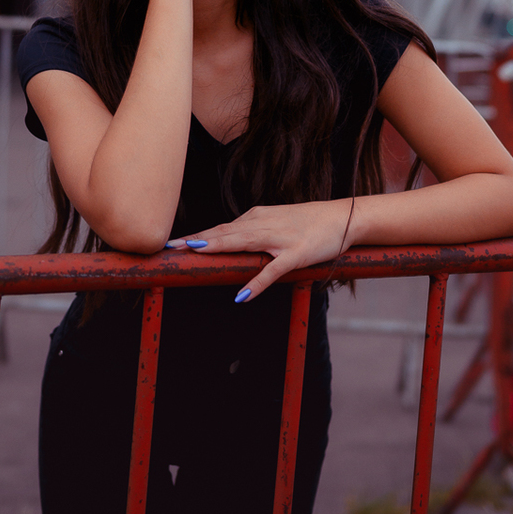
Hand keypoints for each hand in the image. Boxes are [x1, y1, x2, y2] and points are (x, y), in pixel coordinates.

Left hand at [169, 200, 353, 301]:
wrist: (341, 218)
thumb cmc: (307, 222)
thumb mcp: (275, 222)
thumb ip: (252, 230)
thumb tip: (228, 239)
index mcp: (256, 218)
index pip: (221, 228)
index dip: (197, 235)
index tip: (173, 242)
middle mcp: (264, 225)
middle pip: (225, 232)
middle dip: (197, 239)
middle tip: (171, 246)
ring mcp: (279, 239)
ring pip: (243, 243)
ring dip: (218, 247)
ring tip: (195, 253)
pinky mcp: (296, 255)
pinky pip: (273, 271)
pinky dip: (257, 282)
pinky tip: (242, 295)